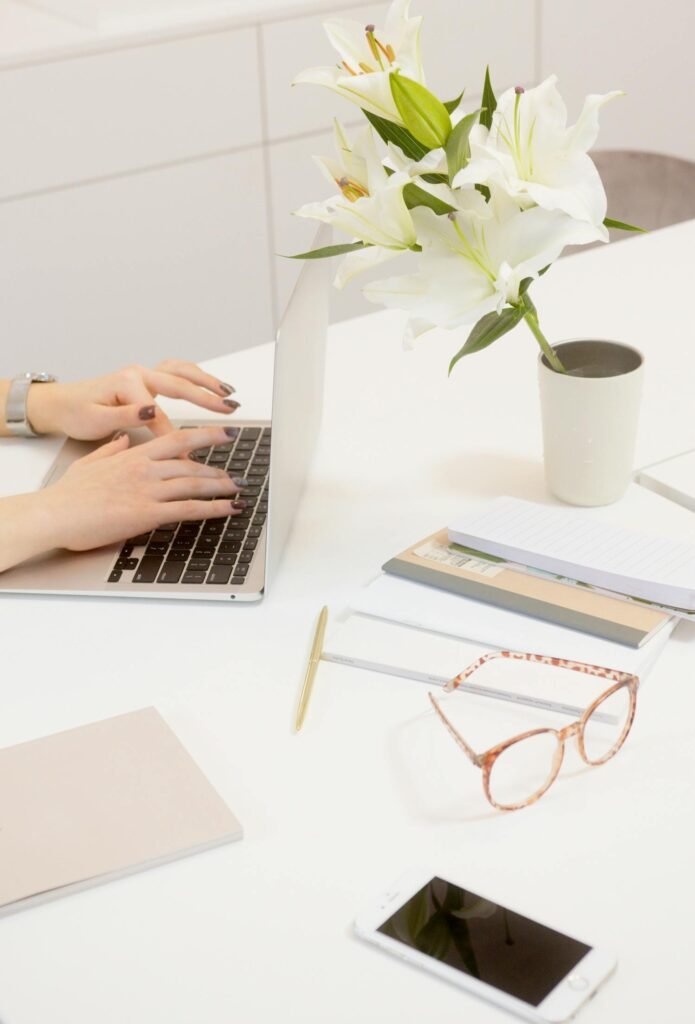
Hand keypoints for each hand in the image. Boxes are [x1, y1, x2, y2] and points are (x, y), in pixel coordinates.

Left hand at [26, 360, 239, 438]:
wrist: (61, 404)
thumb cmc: (76, 413)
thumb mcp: (96, 419)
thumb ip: (125, 416)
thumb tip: (151, 411)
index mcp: (127, 383)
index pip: (160, 415)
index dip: (175, 437)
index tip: (189, 456)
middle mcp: (138, 374)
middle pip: (180, 384)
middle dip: (207, 398)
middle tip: (228, 410)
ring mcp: (143, 374)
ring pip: (182, 372)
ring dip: (207, 381)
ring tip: (228, 393)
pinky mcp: (146, 379)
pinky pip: (177, 372)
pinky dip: (196, 376)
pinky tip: (210, 384)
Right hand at [38, 427, 245, 551]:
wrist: (54, 513)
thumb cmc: (67, 494)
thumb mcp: (90, 462)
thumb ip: (111, 449)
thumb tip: (124, 438)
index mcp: (132, 455)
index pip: (176, 439)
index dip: (204, 435)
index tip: (224, 432)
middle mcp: (144, 469)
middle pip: (191, 462)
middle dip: (219, 466)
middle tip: (237, 470)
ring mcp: (147, 490)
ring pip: (194, 483)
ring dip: (221, 487)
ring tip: (239, 490)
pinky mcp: (147, 513)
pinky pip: (188, 509)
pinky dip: (214, 508)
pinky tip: (229, 509)